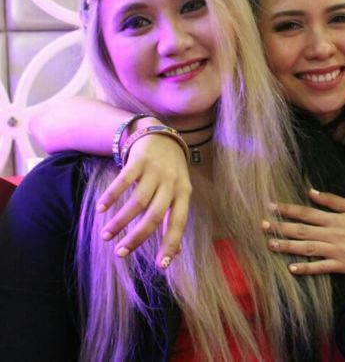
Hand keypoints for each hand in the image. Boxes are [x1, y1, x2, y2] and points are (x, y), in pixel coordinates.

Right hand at [96, 133, 191, 268]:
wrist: (162, 137)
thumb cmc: (170, 173)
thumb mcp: (179, 193)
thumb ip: (175, 219)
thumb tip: (176, 253)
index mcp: (184, 194)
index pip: (178, 223)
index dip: (171, 244)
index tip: (161, 266)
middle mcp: (171, 183)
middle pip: (155, 216)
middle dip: (137, 238)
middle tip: (120, 254)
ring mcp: (155, 171)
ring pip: (137, 202)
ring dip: (119, 221)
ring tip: (105, 236)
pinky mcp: (139, 161)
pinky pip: (123, 181)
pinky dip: (111, 196)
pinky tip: (101, 209)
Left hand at [262, 189, 344, 274]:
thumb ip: (332, 200)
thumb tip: (311, 191)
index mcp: (335, 218)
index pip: (307, 212)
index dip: (288, 209)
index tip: (271, 206)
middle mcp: (333, 233)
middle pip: (302, 230)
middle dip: (281, 227)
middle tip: (262, 225)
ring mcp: (337, 251)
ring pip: (307, 248)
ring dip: (287, 247)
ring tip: (270, 244)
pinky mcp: (341, 266)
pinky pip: (321, 267)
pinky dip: (306, 268)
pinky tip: (291, 268)